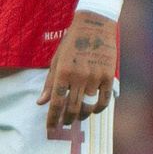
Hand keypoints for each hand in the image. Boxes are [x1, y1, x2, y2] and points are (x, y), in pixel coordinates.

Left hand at [37, 12, 116, 129]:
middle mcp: (79, 76)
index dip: (52, 118)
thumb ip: (50, 83)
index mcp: (63, 72)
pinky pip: (104, 99)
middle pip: (72, 107)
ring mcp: (95, 76)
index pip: (56, 103)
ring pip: (88, 105)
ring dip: (82, 115)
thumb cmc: (73, 42)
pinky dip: (99, 108)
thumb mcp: (56, 60)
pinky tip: (94, 110)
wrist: (95, 25)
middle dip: (66, 119)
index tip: (50, 128)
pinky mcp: (109, 75)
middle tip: (65, 124)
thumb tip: (41, 102)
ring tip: (78, 117)